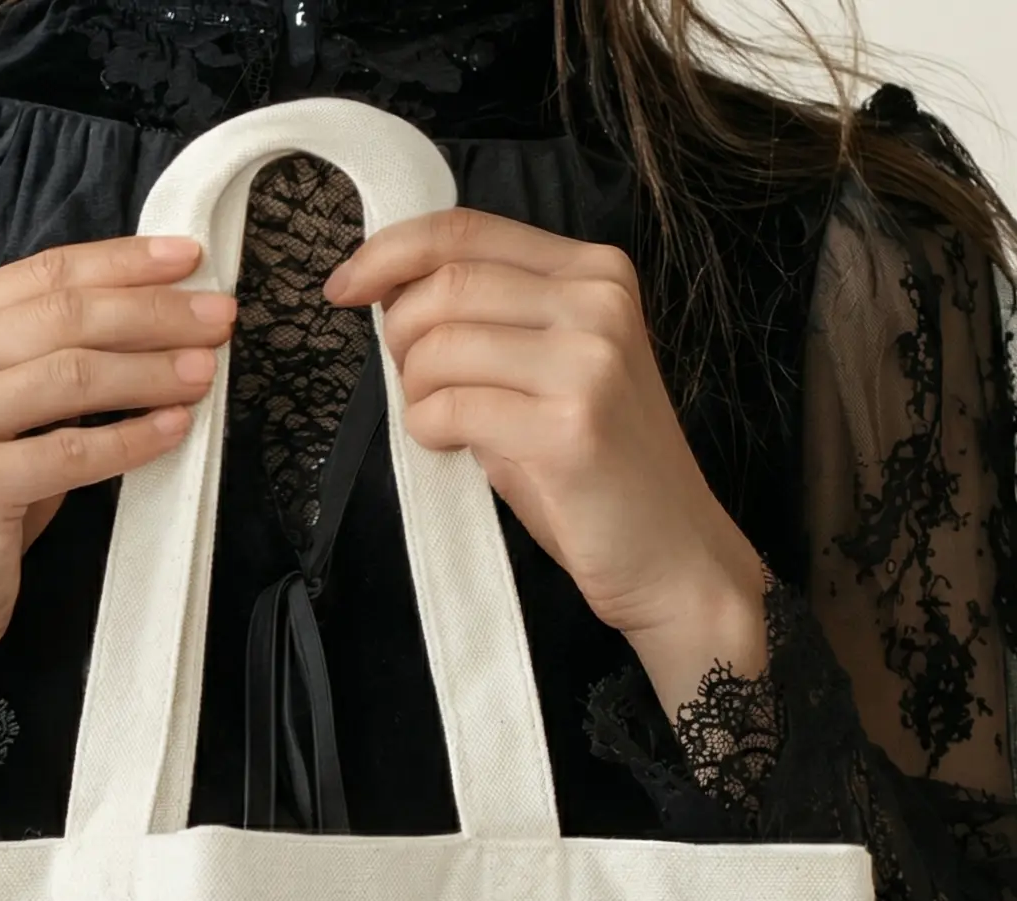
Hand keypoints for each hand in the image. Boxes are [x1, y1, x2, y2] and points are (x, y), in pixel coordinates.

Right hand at [0, 235, 237, 700]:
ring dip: (152, 370)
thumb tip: (147, 324)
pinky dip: (132, 440)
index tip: (190, 259)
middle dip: (154, 311)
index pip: (42, 275)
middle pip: (63, 314)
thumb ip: (43, 364)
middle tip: (219, 317)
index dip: (123, 263)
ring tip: (206, 371)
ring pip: (73, 373)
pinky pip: (74, 451)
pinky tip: (175, 430)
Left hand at [325, 210, 769, 714]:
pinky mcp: (567, 428)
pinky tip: (451, 447)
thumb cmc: (599, 472)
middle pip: (447, 282)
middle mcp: (597, 303)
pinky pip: (452, 408)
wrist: (671, 554)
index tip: (346, 285)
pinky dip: (429, 429)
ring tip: (439, 422)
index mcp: (594, 273)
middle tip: (409, 382)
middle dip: (400, 332)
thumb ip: (494, 324)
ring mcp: (587, 363)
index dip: (390, 251)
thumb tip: (397, 296)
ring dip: (415, 389)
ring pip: (442, 344)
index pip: (467, 230)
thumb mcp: (554, 371)